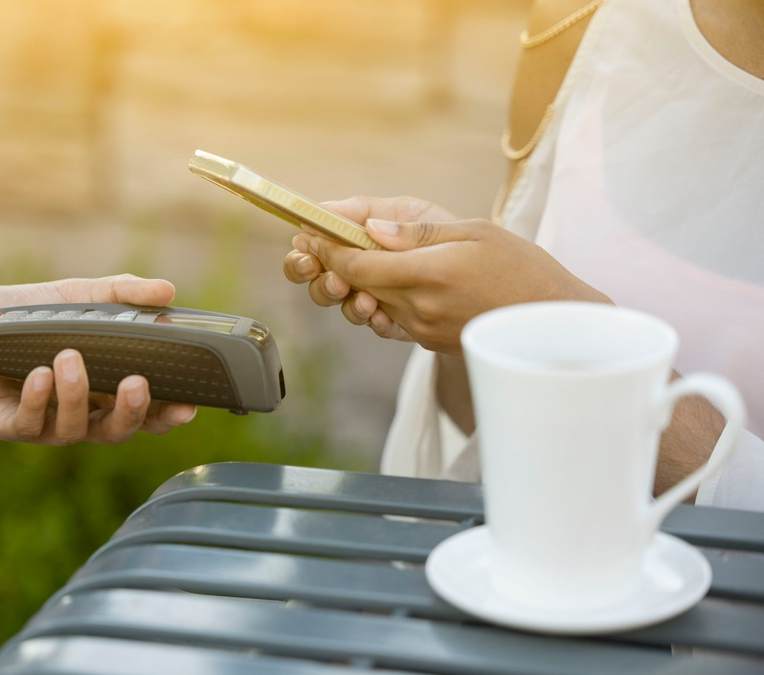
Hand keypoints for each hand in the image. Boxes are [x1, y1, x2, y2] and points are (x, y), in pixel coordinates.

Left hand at [0, 275, 198, 444]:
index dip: (168, 415)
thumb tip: (168, 290)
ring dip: (77, 395)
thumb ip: (122, 294)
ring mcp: (43, 422)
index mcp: (101, 388)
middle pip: (118, 431)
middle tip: (136, 384)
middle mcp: (78, 411)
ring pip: (74, 429)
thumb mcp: (75, 296)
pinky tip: (39, 375)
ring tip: (69, 358)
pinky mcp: (7, 425)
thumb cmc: (19, 315)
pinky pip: (29, 425)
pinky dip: (38, 400)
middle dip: (132, 413)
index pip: (145, 411)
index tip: (188, 405)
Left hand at [288, 195, 610, 354]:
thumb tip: (370, 229)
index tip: (311, 233)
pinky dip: (383, 298)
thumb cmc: (523, 269)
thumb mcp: (475, 233)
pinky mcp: (429, 341)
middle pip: (356, 285)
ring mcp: (422, 329)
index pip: (356, 265)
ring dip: (356, 282)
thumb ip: (417, 233)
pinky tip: (388, 282)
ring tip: (351, 258)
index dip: (328, 249)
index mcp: (427, 275)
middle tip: (317, 242)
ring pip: (371, 302)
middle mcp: (418, 308)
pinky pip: (393, 317)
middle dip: (333, 263)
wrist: (557, 324)